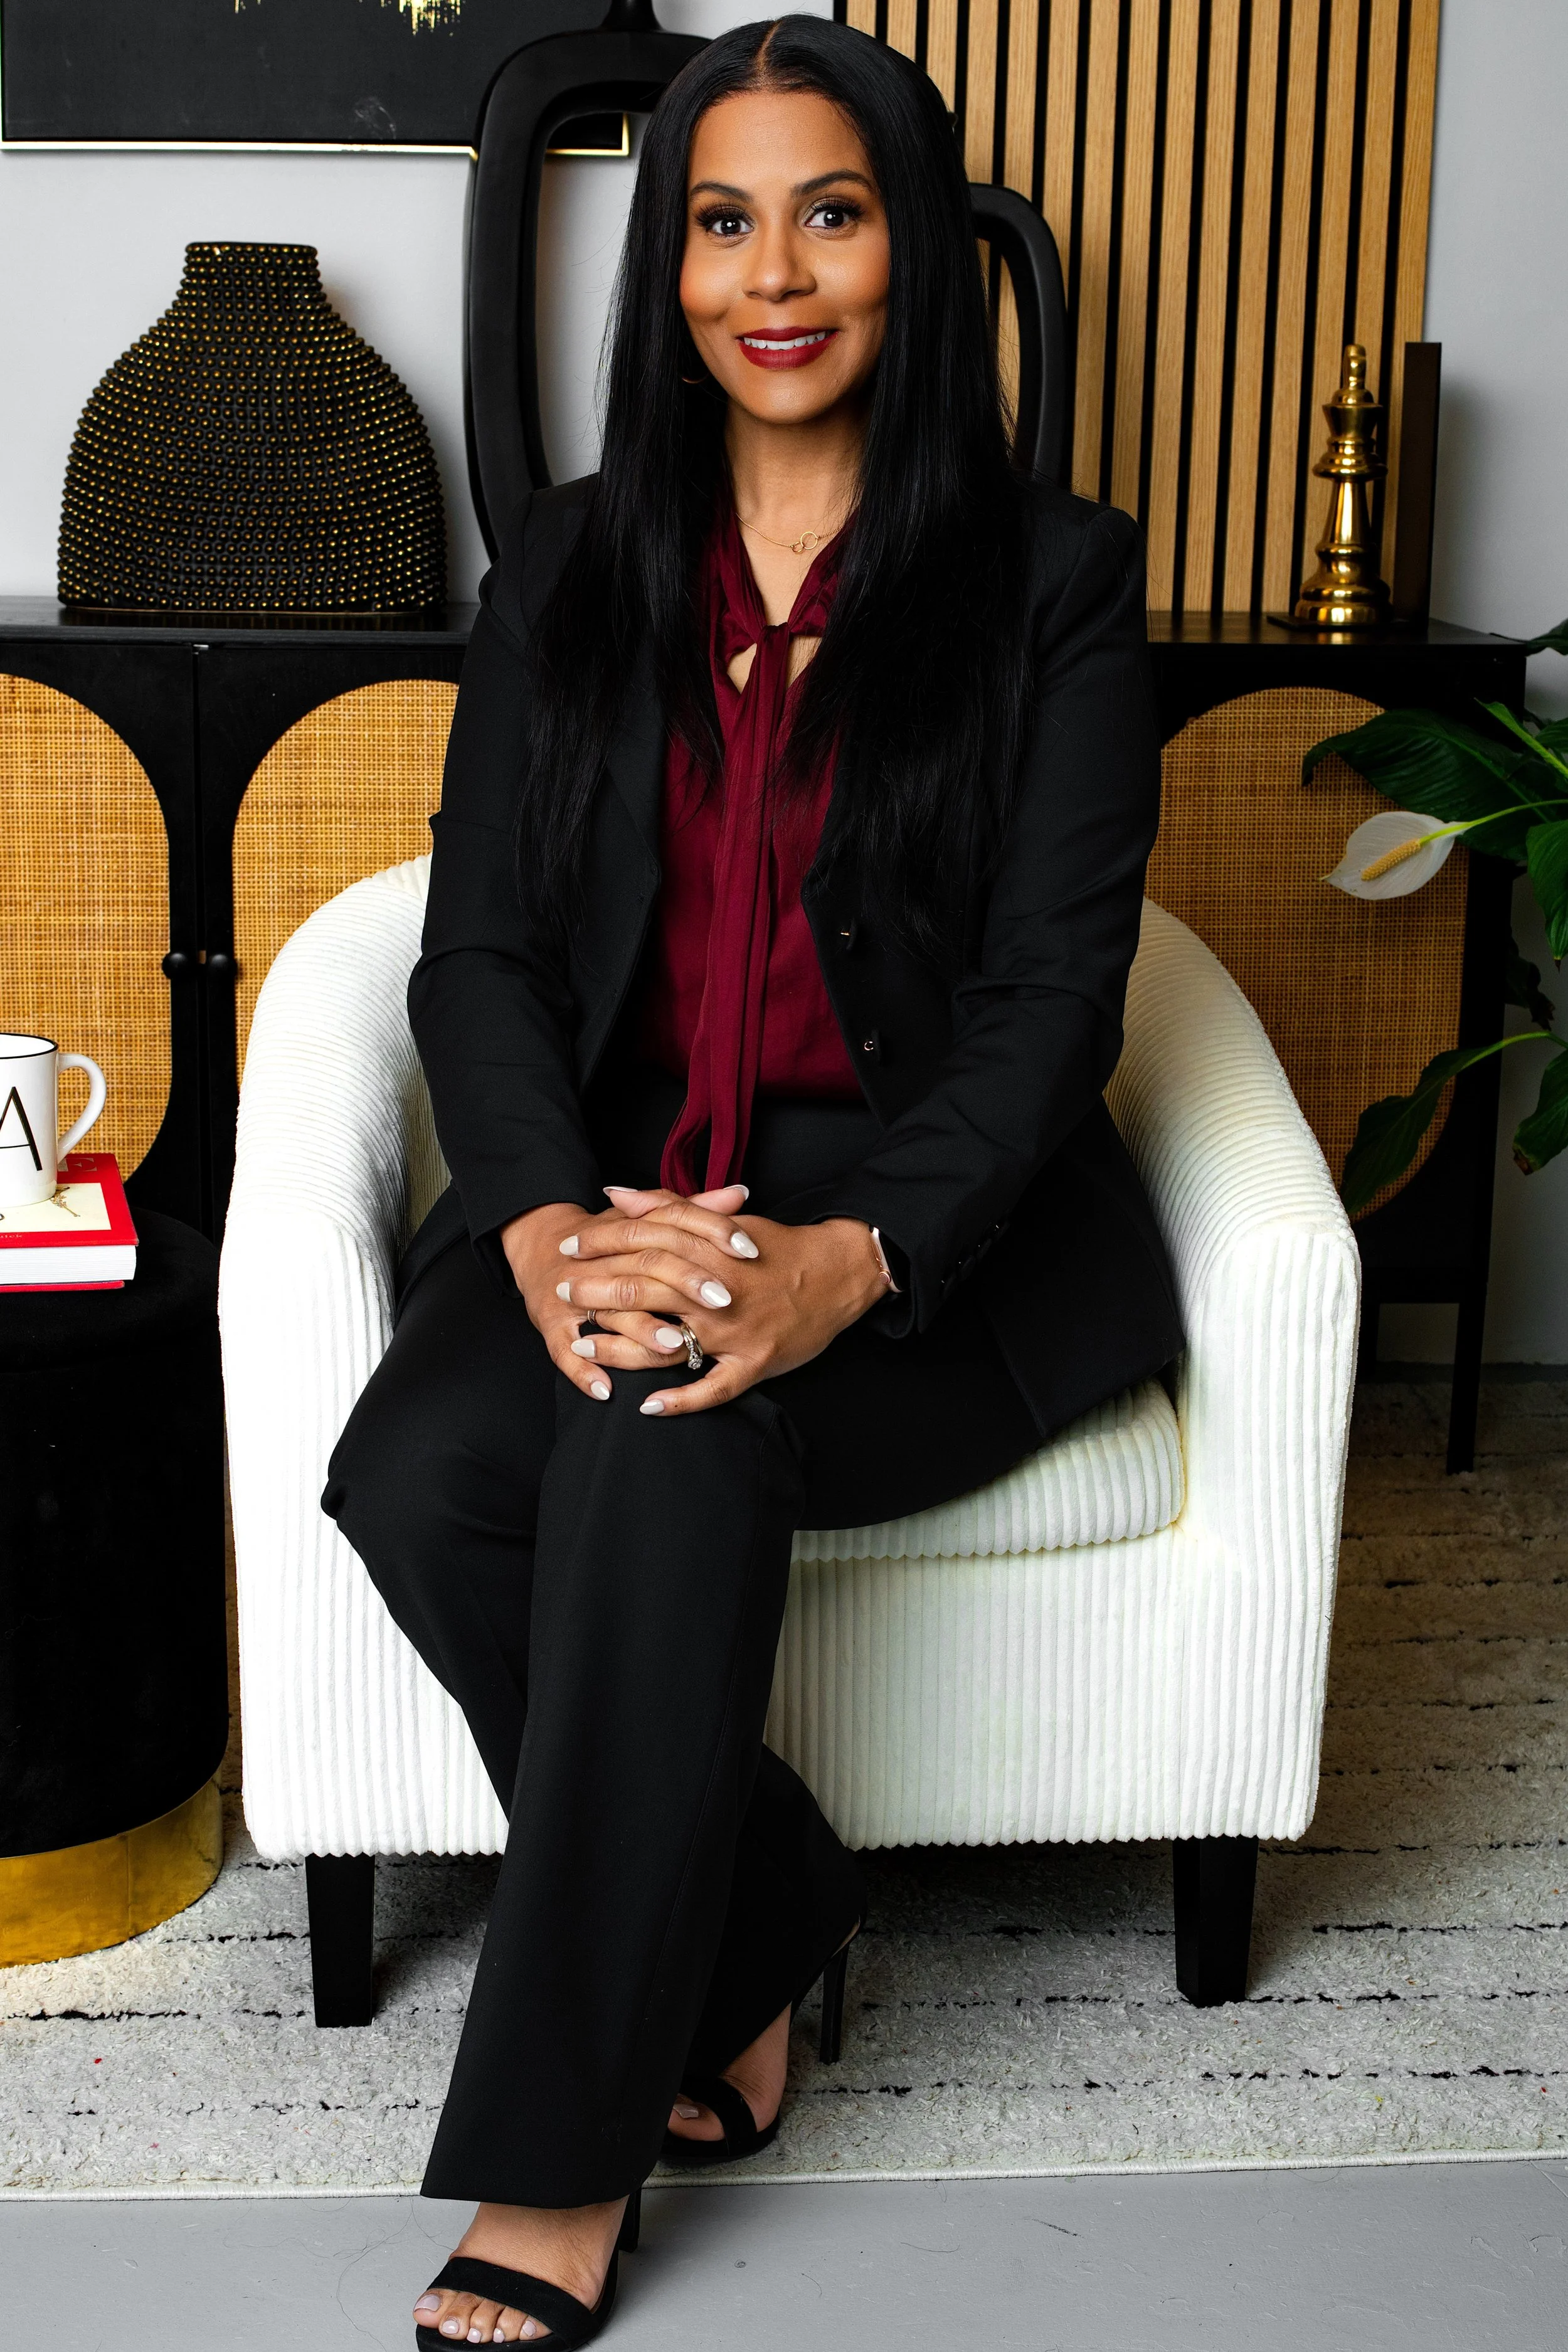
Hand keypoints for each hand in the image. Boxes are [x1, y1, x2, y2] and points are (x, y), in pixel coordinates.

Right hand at [500, 1183, 753, 1403]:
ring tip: (675, 1345)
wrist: (539, 1246)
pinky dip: (583, 1372)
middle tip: (724, 1300)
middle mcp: (599, 1263)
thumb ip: (692, 1210)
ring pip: (610, 1314)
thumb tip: (739, 1194)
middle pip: (646, 1268)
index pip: (673, 1227)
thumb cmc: (604, 1239)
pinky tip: (606, 1391)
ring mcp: (572, 1297)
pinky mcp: (551, 1327)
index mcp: (626, 1234)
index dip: (712, 1235)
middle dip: (684, 1285)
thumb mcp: (644, 1221)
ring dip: (641, 1331)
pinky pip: (564, 1353)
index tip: (748, 1249)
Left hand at [556, 1184, 889, 1416]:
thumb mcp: (724, 1221)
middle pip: (646, 1286)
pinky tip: (646, 1406)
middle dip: (596, 1289)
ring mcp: (736, 1330)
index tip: (569, 1246)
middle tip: (562, 1292)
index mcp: (712, 1248)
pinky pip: (713, 1387)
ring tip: (584, 1345)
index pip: (644, 1239)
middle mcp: (719, 1288)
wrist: (839, 1273)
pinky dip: (680, 1400)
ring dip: (621, 1345)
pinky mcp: (756, 1362)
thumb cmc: (776, 1248)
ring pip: (668, 1340)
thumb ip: (668, 1206)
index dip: (601, 1242)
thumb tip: (616, 1193)